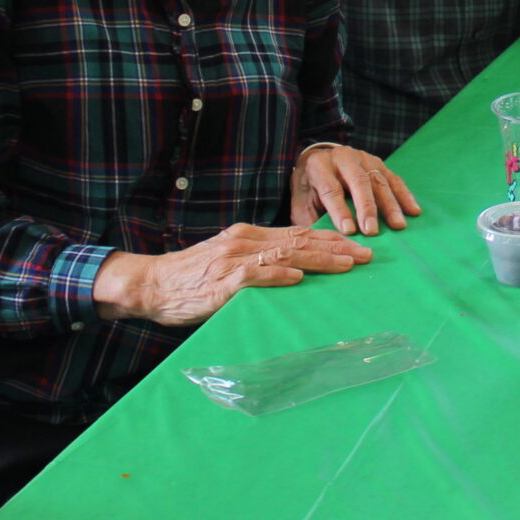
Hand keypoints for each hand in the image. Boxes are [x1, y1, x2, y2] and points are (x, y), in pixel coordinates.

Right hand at [92, 224, 371, 327]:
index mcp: (248, 236)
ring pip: (286, 254)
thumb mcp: (228, 264)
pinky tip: (298, 277)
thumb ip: (258, 264)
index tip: (356, 246)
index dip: (329, 239)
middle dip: (337, 248)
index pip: (297, 235)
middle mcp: (245, 242)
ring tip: (347, 264)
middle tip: (367, 254)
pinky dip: (278, 274)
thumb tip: (293, 271)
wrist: (152, 284)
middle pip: (300, 241)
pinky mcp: (223, 280)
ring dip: (319, 259)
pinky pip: (255, 275)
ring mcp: (234, 259)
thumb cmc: (192, 279)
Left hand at [291, 143, 422, 235]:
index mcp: (318, 166)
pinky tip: (413, 211)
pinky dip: (404, 195)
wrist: (319, 159)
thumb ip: (309, 219)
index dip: (340, 210)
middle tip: (373, 231)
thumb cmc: (310, 187)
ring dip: (390, 204)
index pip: (331, 189)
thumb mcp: (300, 201)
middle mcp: (342, 157)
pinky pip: (394, 178)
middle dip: (367, 208)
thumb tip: (322, 243)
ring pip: (379, 180)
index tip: (349, 231)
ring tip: (398, 225)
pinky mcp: (378, 162)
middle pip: (358, 181)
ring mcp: (363, 157)